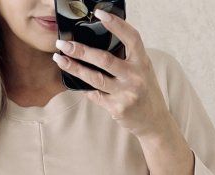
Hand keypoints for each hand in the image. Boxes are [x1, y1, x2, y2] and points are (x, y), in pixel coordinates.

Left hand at [51, 8, 176, 141]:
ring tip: (60, 59)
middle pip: (104, 59)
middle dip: (80, 50)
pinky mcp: (117, 108)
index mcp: (142, 62)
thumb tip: (98, 41)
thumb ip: (127, 57)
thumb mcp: (142, 70)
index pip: (131, 38)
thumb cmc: (145, 91)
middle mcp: (135, 77)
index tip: (99, 14)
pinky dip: (85, 88)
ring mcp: (126, 94)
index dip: (116, 24)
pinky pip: (95, 95)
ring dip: (74, 68)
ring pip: (94, 78)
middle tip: (63, 44)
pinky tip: (75, 81)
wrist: (154, 121)